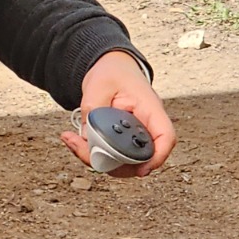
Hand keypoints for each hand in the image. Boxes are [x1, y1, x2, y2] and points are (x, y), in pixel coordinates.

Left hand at [60, 50, 175, 177]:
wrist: (111, 68)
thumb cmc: (112, 73)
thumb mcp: (99, 85)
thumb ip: (94, 110)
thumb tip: (87, 138)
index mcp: (151, 109)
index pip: (165, 138)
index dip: (157, 158)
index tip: (141, 170)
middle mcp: (146, 126)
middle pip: (141, 158)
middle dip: (112, 163)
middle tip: (81, 148)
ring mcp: (134, 136)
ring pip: (122, 162)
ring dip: (96, 159)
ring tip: (72, 140)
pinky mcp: (121, 141)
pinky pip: (111, 156)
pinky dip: (92, 153)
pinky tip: (74, 140)